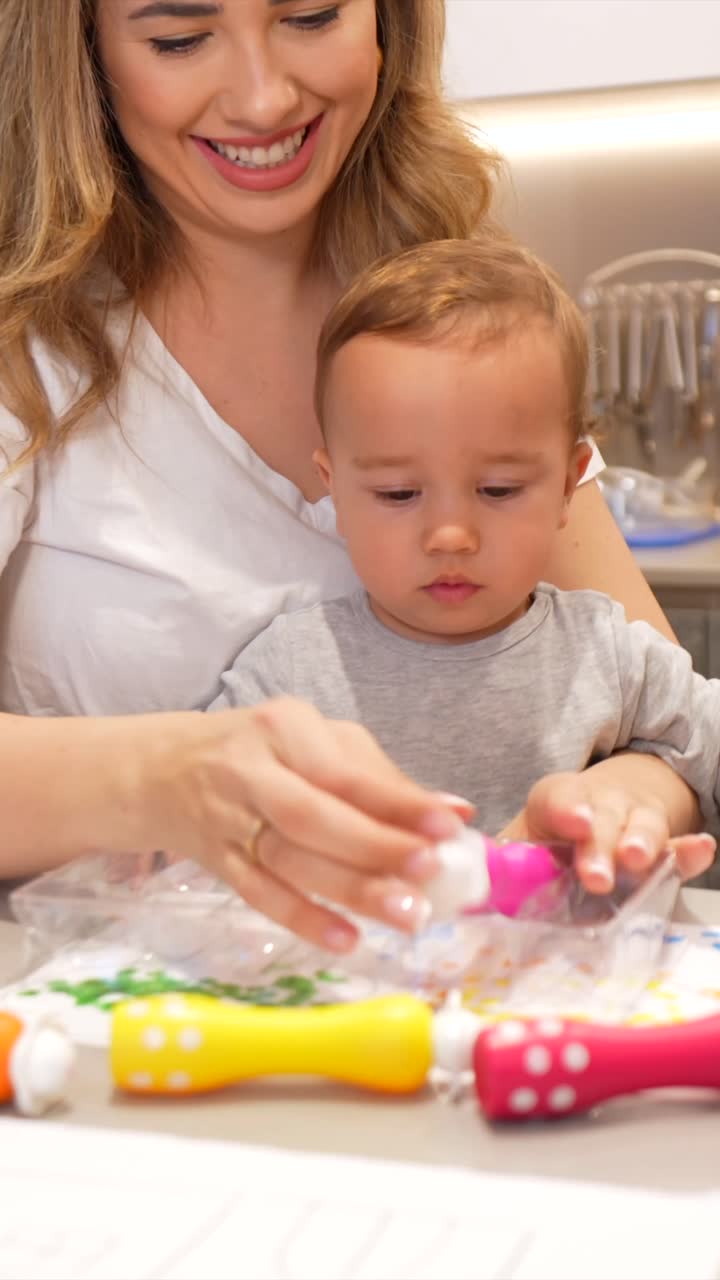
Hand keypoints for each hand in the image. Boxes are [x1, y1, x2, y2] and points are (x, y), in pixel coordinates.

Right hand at [127, 699, 464, 950]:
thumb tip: (455, 812)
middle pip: (314, 816)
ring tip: (406, 916)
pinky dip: (302, 918)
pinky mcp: (215, 862)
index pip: (345, 770)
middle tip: (430, 876)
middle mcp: (251, 771)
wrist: (162, 771)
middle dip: (375, 848)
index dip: (397, 800)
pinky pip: (259, 894)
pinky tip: (345, 939)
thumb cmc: (260, 752)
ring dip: (350, 891)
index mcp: (284, 729)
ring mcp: (227, 820)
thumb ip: (379, 776)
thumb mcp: (311, 741)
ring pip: (289, 860)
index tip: (449, 826)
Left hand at [498, 767, 715, 890]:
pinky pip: (676, 846)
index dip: (567, 809)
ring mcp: (633, 821)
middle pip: (601, 818)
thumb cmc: (552, 837)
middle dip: (600, 845)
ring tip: (637, 859)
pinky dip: (687, 850)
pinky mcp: (662, 844)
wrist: (595, 813)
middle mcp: (599, 805)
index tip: (574, 823)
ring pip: (641, 825)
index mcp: (556, 801)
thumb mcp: (522, 842)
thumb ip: (500, 865)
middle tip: (596, 876)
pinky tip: (700, 848)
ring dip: (641, 841)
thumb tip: (470, 890)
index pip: (559, 798)